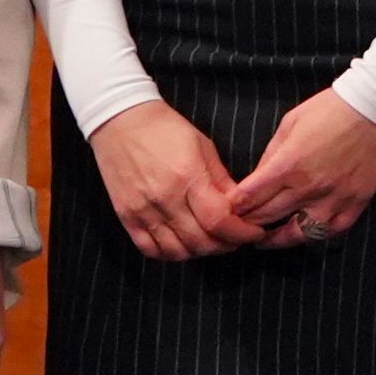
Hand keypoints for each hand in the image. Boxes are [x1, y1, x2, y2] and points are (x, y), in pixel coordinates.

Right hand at [89, 100, 252, 262]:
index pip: (219, 221)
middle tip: (236, 238)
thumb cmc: (165, 129)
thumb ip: (222, 181)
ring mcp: (143, 210)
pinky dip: (169, 254)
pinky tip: (182, 244)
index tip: (254, 233)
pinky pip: (149, 249)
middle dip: (226, 245)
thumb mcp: (203, 147)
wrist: (120, 120)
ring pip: (177, 251)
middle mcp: (164, 198)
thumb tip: (241, 207)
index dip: (242, 233)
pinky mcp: (126, 216)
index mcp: (188, 177)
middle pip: (201, 241)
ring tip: (211, 241)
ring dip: (200, 252)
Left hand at [228, 90, 375, 248]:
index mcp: (287, 165)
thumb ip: (270, 155)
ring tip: (265, 239)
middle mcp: (308, 188)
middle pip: (265, 217)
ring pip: (296, 234)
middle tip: (238, 225)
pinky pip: (330, 231)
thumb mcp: (289, 123)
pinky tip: (302, 232)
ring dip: (275, 238)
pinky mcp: (355, 204)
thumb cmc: (330, 109)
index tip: (228, 208)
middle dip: (247, 221)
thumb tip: (257, 179)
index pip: (248, 197)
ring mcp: (333, 199)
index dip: (233, 205)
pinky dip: (313, 235)